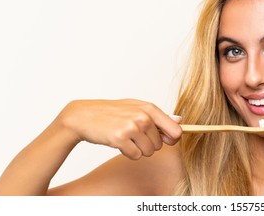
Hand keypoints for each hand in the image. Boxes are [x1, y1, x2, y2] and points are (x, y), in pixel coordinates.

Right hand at [54, 99, 182, 159]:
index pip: (176, 131)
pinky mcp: (121, 138)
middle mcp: (143, 117)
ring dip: (138, 149)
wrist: (84, 116)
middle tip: (133, 135)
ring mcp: (132, 127)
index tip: (165, 140)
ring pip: (148, 152)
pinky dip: (128, 153)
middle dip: (148, 144)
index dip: (172, 140)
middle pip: (160, 146)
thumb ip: (158, 116)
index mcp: (150, 108)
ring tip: (125, 137)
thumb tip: (180, 121)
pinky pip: (135, 156)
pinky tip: (118, 142)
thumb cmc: (111, 112)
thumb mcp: (136, 108)